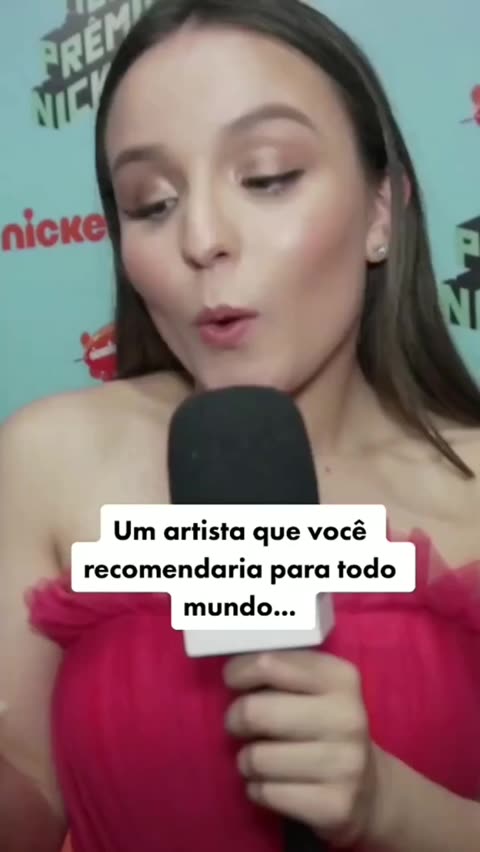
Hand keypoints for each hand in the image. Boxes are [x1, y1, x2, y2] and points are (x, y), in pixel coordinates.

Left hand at [223, 650, 385, 847]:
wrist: (369, 789)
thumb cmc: (325, 726)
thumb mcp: (315, 687)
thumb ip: (280, 671)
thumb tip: (232, 668)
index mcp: (340, 678)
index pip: (269, 664)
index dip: (239, 672)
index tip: (234, 681)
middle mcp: (347, 718)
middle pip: (254, 712)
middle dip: (235, 719)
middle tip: (239, 724)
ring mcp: (344, 764)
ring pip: (256, 758)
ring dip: (246, 760)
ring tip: (260, 758)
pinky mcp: (334, 806)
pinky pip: (265, 793)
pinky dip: (257, 789)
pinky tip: (272, 784)